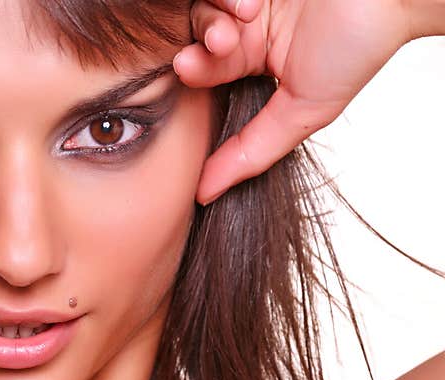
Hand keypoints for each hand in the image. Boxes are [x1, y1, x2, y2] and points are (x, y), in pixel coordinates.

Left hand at [174, 0, 415, 204]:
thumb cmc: (357, 48)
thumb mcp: (302, 111)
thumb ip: (251, 152)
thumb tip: (203, 194)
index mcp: (253, 60)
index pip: (203, 71)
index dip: (194, 70)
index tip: (188, 67)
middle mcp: (247, 26)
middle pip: (194, 36)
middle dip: (202, 41)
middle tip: (222, 41)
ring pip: (201, 6)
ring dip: (213, 13)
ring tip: (245, 15)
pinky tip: (251, 0)